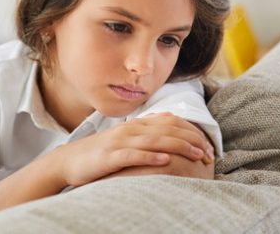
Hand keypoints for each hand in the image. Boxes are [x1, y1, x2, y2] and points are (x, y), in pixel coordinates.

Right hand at [50, 113, 214, 187]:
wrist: (69, 161)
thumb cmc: (99, 152)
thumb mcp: (124, 136)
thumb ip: (146, 127)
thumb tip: (169, 117)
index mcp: (135, 125)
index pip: (170, 122)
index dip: (192, 131)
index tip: (208, 145)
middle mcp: (130, 130)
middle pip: (167, 130)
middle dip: (191, 140)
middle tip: (209, 153)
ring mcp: (119, 142)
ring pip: (154, 141)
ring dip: (178, 147)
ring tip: (196, 155)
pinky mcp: (110, 157)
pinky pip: (133, 155)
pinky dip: (150, 157)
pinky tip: (165, 162)